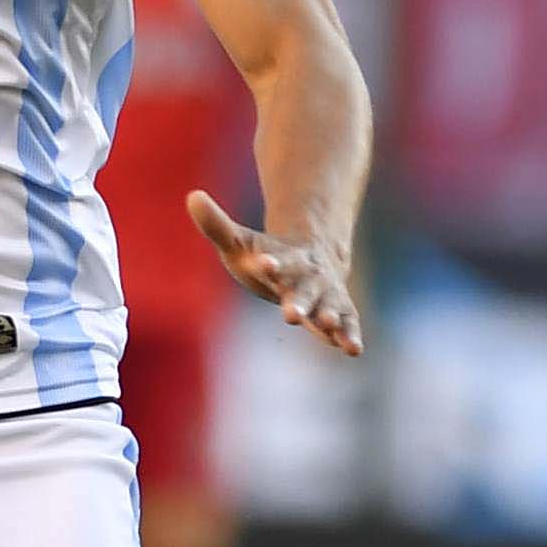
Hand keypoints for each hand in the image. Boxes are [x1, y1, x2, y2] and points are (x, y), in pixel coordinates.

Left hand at [187, 190, 361, 354]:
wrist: (311, 259)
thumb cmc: (266, 255)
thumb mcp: (239, 241)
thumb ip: (216, 225)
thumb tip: (192, 196)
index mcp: (284, 259)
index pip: (276, 261)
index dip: (270, 263)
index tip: (263, 263)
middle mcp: (308, 276)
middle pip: (303, 289)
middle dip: (298, 302)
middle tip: (290, 316)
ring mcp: (326, 294)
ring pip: (329, 306)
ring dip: (329, 317)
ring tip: (329, 326)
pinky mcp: (339, 310)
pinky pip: (347, 322)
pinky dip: (350, 335)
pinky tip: (354, 350)